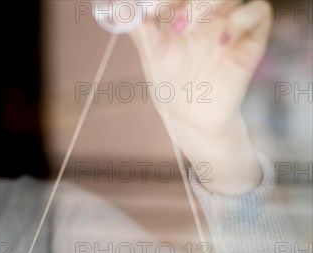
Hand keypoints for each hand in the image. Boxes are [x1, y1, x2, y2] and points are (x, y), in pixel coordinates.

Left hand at [130, 0, 272, 194]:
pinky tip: (222, 41)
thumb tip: (115, 8)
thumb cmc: (172, 85)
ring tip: (185, 30)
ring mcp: (232, 22)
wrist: (192, 118)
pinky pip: (258, 11)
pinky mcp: (252, 40)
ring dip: (207, 3)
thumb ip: (140, 29)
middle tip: (171, 21)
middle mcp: (211, 11)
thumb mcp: (153, 56)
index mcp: (186, 9)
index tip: (150, 10)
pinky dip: (242, 18)